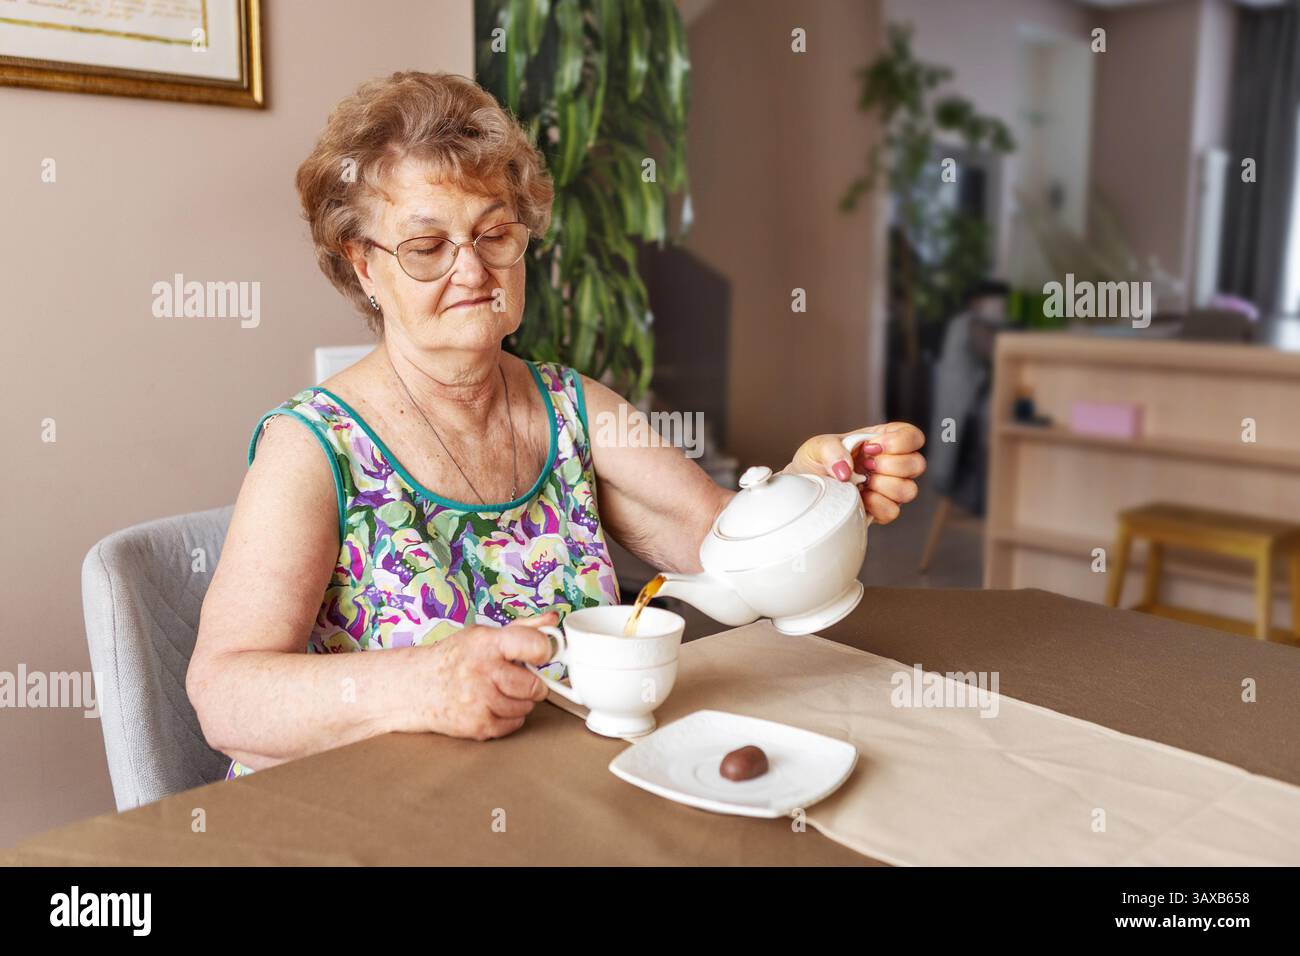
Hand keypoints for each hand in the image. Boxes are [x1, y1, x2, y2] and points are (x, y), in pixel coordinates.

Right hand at [420, 610, 558, 739]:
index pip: (535, 645)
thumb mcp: (483, 635)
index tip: (541, 655)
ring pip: (526, 707)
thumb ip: (522, 628)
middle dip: (532, 684)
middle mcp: (483, 672)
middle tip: (517, 679)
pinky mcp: (477, 726)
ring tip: (498, 691)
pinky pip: (514, 725)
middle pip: (534, 686)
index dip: (544, 651)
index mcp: (487, 643)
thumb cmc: (454, 658)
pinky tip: (491, 706)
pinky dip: (508, 718)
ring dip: (519, 702)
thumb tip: (553, 618)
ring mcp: (480, 701)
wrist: (416, 687)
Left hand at [785, 423, 925, 523]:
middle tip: (864, 466)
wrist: (806, 489)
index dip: (899, 442)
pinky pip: (893, 511)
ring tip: (861, 482)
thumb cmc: (816, 463)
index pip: (913, 436)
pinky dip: (874, 505)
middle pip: (917, 464)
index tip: (871, 447)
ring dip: (883, 486)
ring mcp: (890, 488)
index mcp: (883, 440)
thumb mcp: (817, 446)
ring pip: (909, 490)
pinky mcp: (882, 510)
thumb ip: (830, 449)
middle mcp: (892, 464)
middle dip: (889, 465)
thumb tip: (846, 469)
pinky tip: (860, 498)